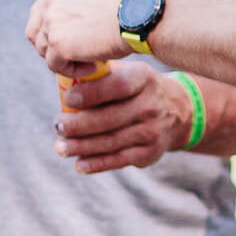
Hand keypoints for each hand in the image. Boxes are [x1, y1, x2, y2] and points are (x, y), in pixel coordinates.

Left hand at [28, 0, 135, 72]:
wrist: (139, 17)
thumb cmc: (127, 12)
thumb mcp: (94, 2)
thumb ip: (75, 11)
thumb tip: (69, 30)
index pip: (39, 14)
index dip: (49, 32)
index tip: (66, 44)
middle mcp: (50, 2)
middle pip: (36, 34)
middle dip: (52, 49)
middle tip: (75, 57)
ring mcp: (51, 23)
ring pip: (45, 52)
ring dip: (64, 61)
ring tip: (90, 61)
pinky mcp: (57, 43)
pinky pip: (55, 66)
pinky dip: (73, 71)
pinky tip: (93, 66)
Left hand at [55, 61, 192, 174]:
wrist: (177, 111)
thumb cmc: (136, 88)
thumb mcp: (126, 71)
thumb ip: (99, 73)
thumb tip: (64, 78)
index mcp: (143, 78)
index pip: (117, 86)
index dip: (91, 93)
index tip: (68, 99)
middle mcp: (151, 105)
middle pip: (111, 118)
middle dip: (80, 125)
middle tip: (58, 126)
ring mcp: (152, 131)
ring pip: (112, 142)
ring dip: (82, 147)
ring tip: (61, 148)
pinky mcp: (149, 153)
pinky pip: (119, 160)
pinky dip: (97, 164)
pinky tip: (79, 164)